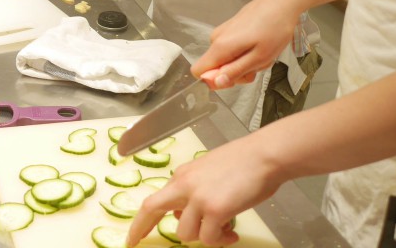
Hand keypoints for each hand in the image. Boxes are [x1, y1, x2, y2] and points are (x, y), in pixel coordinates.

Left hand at [126, 135, 280, 246]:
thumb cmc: (243, 163)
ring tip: (224, 231)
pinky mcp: (215, 209)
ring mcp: (198, 198)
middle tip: (135, 244)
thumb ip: (192, 191)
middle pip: (152, 209)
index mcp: (182, 176)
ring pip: (185, 233)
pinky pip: (209, 238)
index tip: (132, 237)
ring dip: (204, 238)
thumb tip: (184, 214)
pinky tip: (233, 232)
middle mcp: (184, 185)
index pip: (153, 200)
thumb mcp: (208, 172)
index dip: (140, 221)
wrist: (264, 156)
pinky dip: (221, 240)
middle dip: (141, 229)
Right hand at [191, 0, 299, 88]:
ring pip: (224, 59)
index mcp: (220, 47)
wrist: (281, 2)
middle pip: (214, 67)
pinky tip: (259, 46)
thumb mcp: (259, 58)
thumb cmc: (274, 30)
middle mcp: (215, 39)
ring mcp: (222, 32)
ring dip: (243, 63)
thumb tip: (215, 83)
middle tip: (257, 66)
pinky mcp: (229, 29)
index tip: (235, 78)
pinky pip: (230, 49)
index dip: (214, 81)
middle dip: (235, 73)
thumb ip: (235, 71)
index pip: (198, 71)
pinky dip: (244, 54)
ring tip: (262, 54)